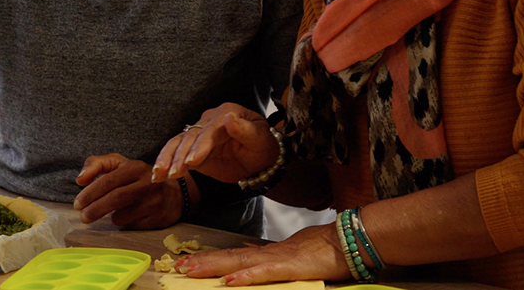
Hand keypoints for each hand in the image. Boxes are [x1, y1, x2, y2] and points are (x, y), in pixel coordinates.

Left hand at [73, 154, 183, 228]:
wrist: (174, 193)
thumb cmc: (138, 178)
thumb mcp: (120, 164)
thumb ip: (97, 164)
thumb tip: (80, 179)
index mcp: (136, 167)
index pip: (108, 181)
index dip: (90, 193)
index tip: (77, 204)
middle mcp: (148, 183)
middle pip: (115, 199)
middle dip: (94, 210)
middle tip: (82, 217)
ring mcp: (155, 202)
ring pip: (121, 216)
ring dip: (110, 217)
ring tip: (113, 211)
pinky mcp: (159, 219)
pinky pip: (131, 226)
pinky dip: (124, 223)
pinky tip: (129, 216)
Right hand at [151, 103, 277, 184]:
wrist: (259, 159)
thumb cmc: (262, 146)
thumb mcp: (260, 139)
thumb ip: (245, 130)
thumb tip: (229, 119)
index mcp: (226, 113)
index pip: (210, 129)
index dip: (200, 146)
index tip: (192, 162)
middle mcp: (209, 120)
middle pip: (190, 136)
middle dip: (180, 155)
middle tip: (174, 173)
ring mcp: (198, 133)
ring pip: (178, 143)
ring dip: (168, 158)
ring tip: (159, 174)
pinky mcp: (192, 148)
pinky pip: (176, 153)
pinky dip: (166, 162)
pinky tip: (158, 175)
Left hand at [174, 223, 350, 284]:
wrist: (346, 241)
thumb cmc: (321, 248)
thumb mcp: (288, 251)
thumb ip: (266, 254)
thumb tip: (247, 252)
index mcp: (266, 253)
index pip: (232, 255)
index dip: (209, 259)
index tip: (187, 261)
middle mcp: (266, 254)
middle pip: (229, 258)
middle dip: (202, 263)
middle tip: (177, 267)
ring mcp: (277, 260)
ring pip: (239, 263)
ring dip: (214, 267)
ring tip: (191, 270)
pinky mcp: (289, 268)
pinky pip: (265, 273)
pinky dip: (247, 277)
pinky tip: (231, 282)